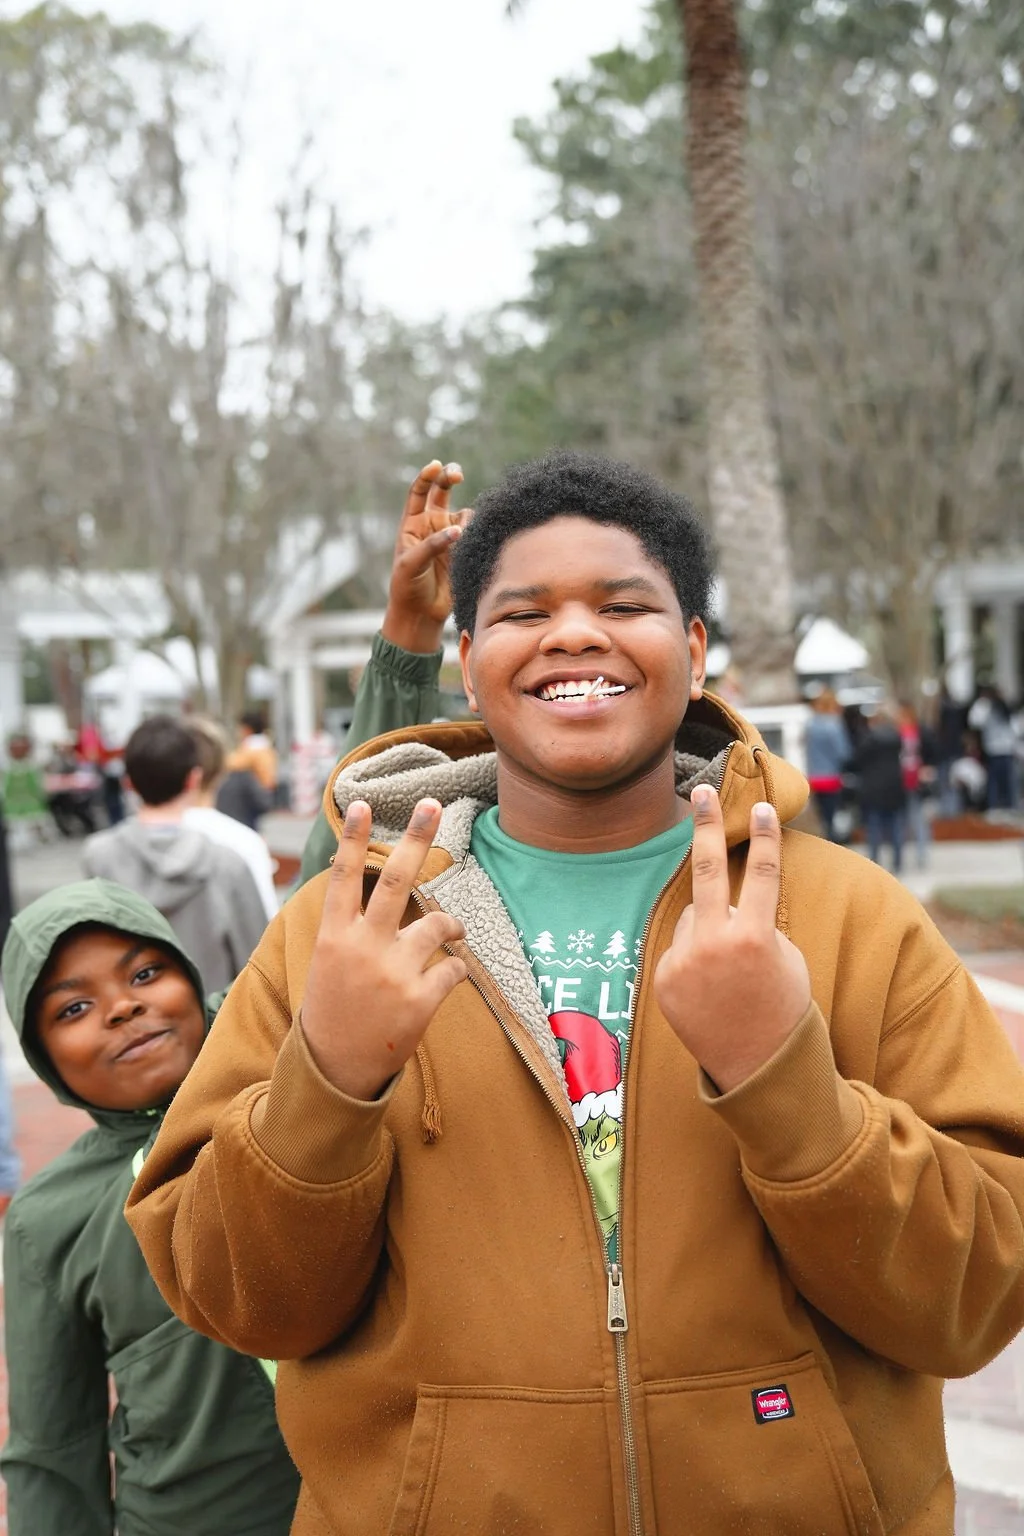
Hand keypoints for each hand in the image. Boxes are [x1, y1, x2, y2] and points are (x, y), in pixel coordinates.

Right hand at [300, 799, 467, 1099]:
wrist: (334, 1070)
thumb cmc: (335, 1007)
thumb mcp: (329, 962)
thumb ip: (352, 926)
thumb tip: (380, 884)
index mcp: (334, 937)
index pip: (344, 877)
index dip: (354, 839)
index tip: (361, 803)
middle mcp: (363, 948)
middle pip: (396, 882)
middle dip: (416, 839)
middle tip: (432, 803)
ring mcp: (393, 974)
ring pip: (437, 923)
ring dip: (450, 923)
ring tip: (451, 929)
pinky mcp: (419, 1001)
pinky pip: (454, 967)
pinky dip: (456, 968)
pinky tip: (446, 978)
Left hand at [381, 460, 470, 652]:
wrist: (420, 613)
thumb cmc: (407, 587)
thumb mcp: (411, 563)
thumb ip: (433, 544)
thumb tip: (458, 529)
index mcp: (412, 524)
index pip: (419, 492)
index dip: (426, 476)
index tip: (435, 465)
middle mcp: (431, 526)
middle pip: (442, 492)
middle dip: (449, 478)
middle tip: (456, 473)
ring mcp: (449, 538)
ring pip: (464, 514)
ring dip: (467, 517)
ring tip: (463, 536)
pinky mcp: (464, 551)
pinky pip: (475, 533)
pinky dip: (478, 532)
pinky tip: (475, 540)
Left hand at [654, 787, 810, 1092]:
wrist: (758, 1067)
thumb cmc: (782, 1007)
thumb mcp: (786, 959)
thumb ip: (756, 924)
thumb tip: (727, 901)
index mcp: (756, 937)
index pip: (762, 873)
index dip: (765, 837)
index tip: (760, 805)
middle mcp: (715, 945)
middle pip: (707, 870)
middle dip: (705, 827)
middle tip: (699, 793)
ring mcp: (683, 962)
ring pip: (695, 919)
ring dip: (711, 930)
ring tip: (729, 973)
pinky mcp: (662, 978)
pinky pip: (680, 949)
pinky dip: (694, 958)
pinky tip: (711, 989)